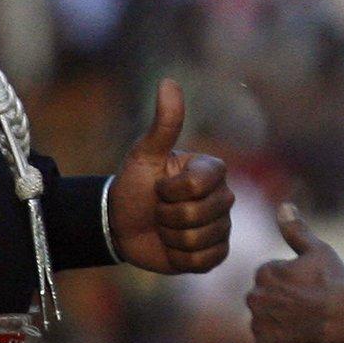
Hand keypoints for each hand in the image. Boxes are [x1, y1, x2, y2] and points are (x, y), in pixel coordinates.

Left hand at [107, 78, 234, 274]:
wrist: (121, 224)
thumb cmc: (134, 184)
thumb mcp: (145, 154)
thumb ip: (164, 123)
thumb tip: (169, 81)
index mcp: (211, 170)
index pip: (199, 186)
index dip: (171, 191)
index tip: (158, 186)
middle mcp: (223, 197)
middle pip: (199, 215)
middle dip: (167, 216)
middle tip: (158, 210)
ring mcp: (221, 227)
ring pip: (200, 239)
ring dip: (171, 237)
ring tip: (164, 227)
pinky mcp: (215, 254)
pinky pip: (204, 261)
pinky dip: (180, 257)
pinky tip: (172, 247)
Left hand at [245, 204, 343, 342]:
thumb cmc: (335, 282)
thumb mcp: (318, 250)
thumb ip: (296, 230)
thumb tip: (283, 206)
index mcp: (264, 273)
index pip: (272, 280)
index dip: (294, 285)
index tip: (312, 289)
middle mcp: (255, 298)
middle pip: (266, 302)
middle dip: (283, 305)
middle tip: (310, 309)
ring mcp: (259, 325)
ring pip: (267, 325)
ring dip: (282, 326)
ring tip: (308, 326)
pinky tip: (302, 340)